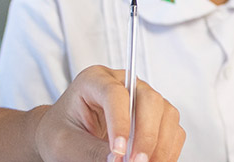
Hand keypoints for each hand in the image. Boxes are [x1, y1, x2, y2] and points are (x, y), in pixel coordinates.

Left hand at [33, 65, 183, 161]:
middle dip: (146, 135)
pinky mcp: (155, 117)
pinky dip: (168, 150)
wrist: (62, 139)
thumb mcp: (65, 145)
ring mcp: (142, 99)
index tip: (118, 152)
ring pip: (167, 114)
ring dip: (161, 145)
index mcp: (95, 79)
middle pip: (149, 100)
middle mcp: (124, 83)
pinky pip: (173, 130)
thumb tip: (120, 161)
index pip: (115, 94)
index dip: (120, 123)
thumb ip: (90, 151)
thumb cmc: (59, 134)